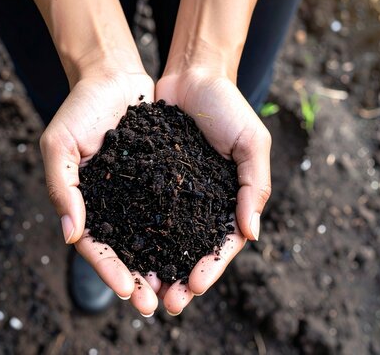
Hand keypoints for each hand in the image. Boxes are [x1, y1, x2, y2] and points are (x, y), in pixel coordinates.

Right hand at [39, 71, 161, 315]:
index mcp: (86, 204)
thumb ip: (62, 188)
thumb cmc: (80, 108)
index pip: (96, 245)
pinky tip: (196, 252)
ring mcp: (140, 194)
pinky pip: (174, 212)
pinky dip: (182, 234)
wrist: (113, 76)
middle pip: (127, 251)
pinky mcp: (164, 179)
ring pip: (153, 238)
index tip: (126, 289)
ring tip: (179, 290)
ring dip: (164, 266)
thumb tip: (70, 236)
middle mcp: (115, 204)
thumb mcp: (59, 144)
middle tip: (155, 304)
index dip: (109, 269)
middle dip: (140, 279)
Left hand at [154, 67, 271, 314]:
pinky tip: (125, 254)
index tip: (194, 286)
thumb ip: (254, 185)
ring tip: (143, 290)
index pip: (222, 244)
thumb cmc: (229, 108)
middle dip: (180, 279)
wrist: (192, 77)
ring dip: (156, 267)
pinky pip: (142, 213)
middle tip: (166, 303)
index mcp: (230, 200)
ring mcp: (175, 195)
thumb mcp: (252, 143)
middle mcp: (201, 203)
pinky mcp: (149, 182)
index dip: (210, 267)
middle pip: (191, 250)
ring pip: (165, 240)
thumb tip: (252, 234)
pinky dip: (136, 236)